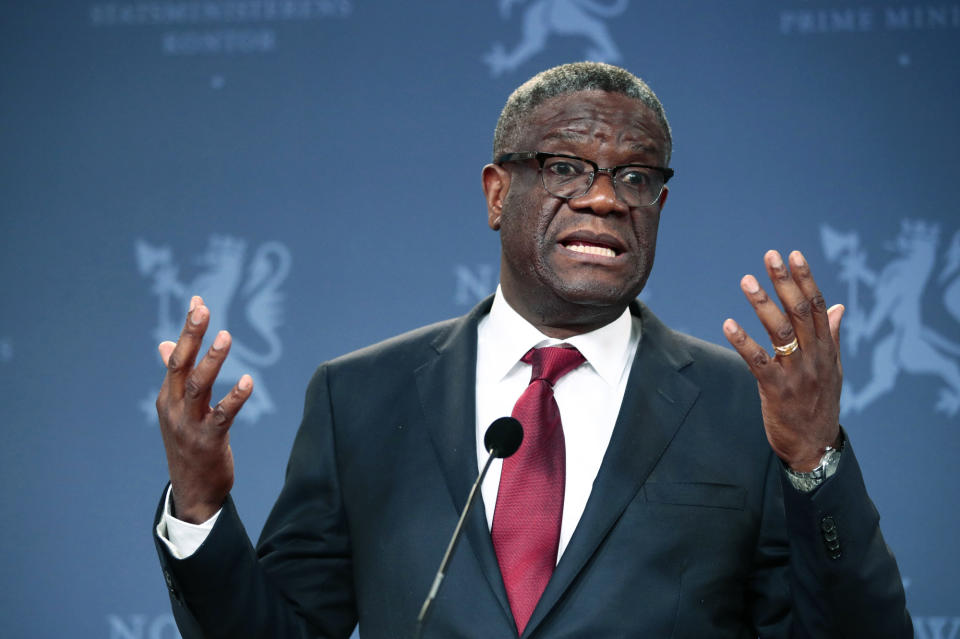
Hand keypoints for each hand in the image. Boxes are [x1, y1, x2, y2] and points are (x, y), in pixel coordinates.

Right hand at [156, 295, 252, 522]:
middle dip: (191, 336)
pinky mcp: (209, 441)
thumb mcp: (177, 410)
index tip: (198, 301)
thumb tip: (164, 345)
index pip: (175, 357)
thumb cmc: (188, 445)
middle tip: (203, 309)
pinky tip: (248, 381)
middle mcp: (174, 409)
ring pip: (198, 386)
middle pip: (180, 365)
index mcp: (168, 398)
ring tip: (225, 335)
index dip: (187, 330)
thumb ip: (175, 378)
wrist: (193, 492)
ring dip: (211, 360)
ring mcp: (189, 425)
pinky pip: (222, 416)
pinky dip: (235, 398)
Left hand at [723, 250, 842, 471]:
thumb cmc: (820, 403)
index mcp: (826, 349)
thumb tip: (837, 306)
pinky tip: (728, 324)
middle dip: (785, 282)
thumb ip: (831, 336)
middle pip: (799, 312)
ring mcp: (796, 373)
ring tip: (747, 280)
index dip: (805, 279)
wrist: (816, 447)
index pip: (817, 306)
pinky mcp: (777, 390)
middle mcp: (814, 357)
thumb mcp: (833, 368)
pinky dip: (743, 341)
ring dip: (762, 304)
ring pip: (780, 332)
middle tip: (770, 256)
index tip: (793, 255)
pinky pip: (758, 361)